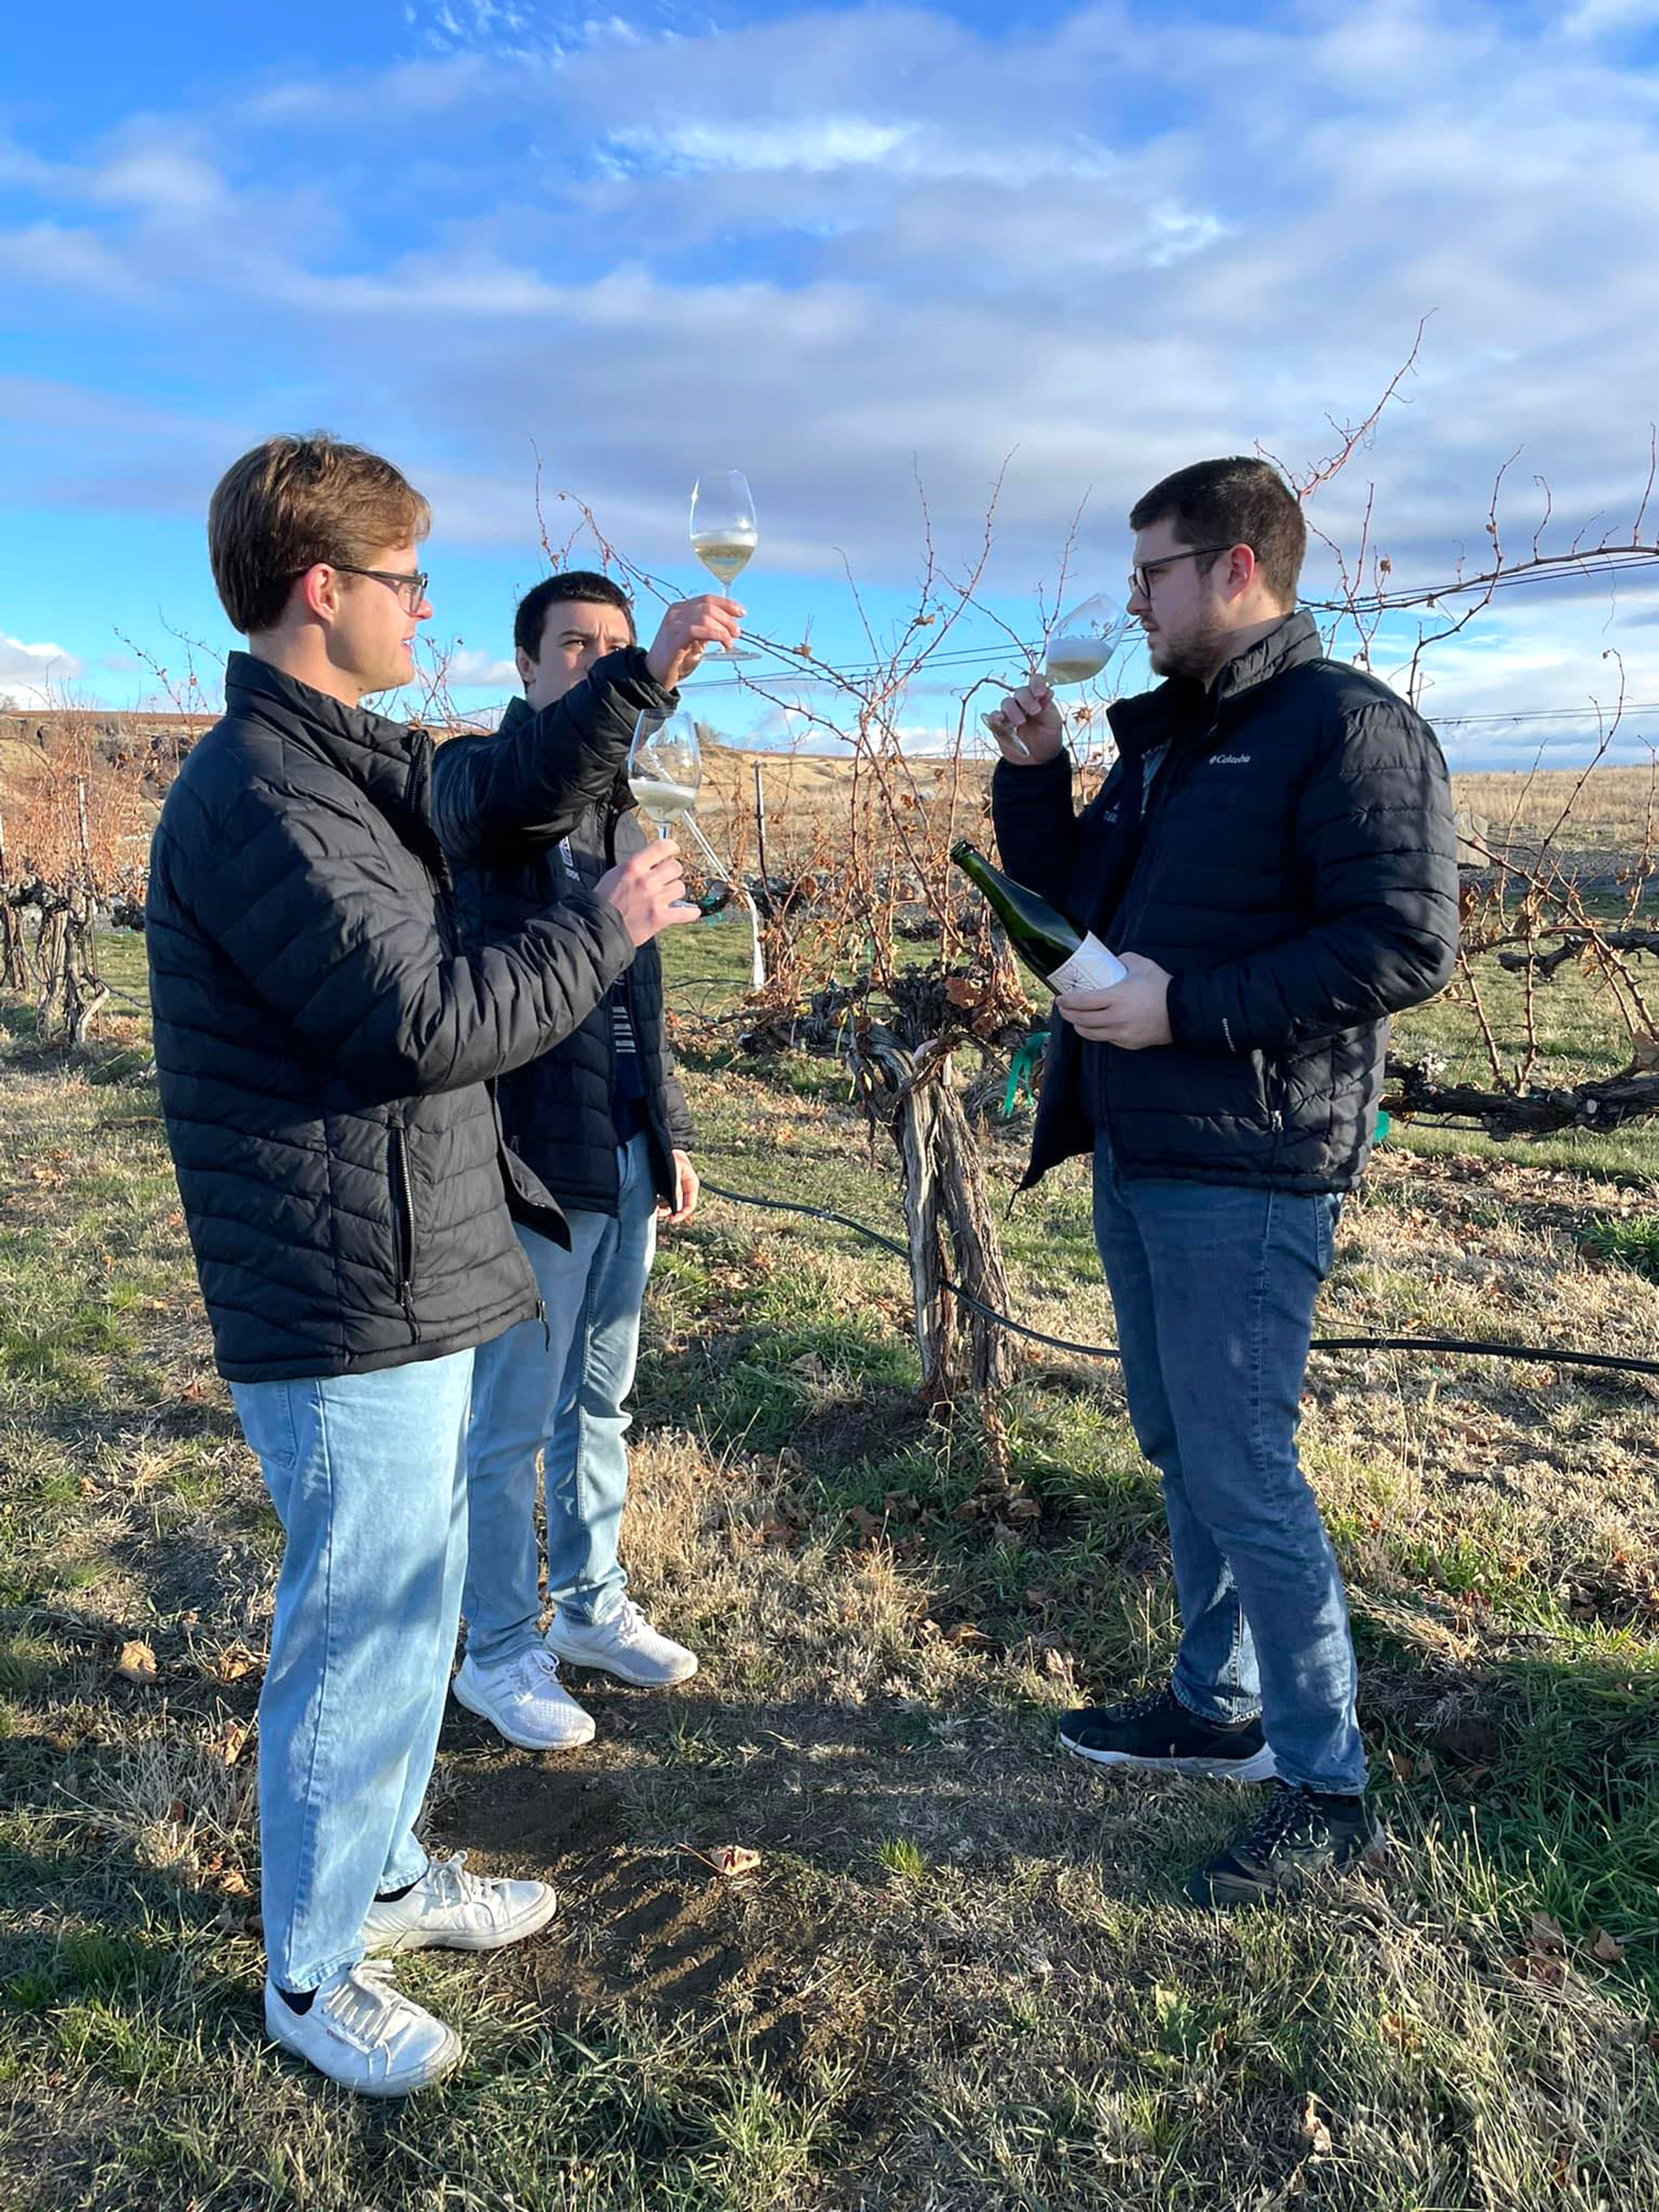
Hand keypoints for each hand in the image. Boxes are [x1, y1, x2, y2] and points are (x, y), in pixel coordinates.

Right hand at [596, 841, 699, 945]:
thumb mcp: (615, 874)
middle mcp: (646, 880)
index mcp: (634, 866)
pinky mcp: (660, 918)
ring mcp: (655, 899)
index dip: (671, 847)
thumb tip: (653, 861)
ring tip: (668, 897)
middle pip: (676, 868)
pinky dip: (691, 913)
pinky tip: (693, 911)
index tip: (674, 849)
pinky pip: (685, 913)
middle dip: (672, 873)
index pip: (662, 848)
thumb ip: (635, 867)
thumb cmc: (604, 901)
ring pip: (680, 888)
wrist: (598, 927)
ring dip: (675, 892)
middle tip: (667, 880)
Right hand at [646, 595, 743, 688]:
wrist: (655, 674)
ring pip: (704, 616)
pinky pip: (697, 629)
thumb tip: (728, 625)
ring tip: (730, 641)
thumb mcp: (696, 640)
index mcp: (680, 609)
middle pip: (708, 606)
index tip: (740, 612)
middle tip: (737, 632)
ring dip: (723, 628)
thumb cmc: (675, 658)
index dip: (726, 604)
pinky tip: (722, 642)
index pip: (707, 599)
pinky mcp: (674, 638)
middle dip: (727, 619)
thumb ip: (708, 630)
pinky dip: (715, 634)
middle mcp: (675, 613)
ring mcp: (673, 624)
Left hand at [660, 1149, 699, 1225]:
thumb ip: (676, 1189)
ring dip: (663, 1208)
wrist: (661, 1144)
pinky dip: (659, 1202)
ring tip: (654, 1208)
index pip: (690, 1205)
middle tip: (658, 1213)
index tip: (672, 1220)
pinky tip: (653, 1202)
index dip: (682, 1214)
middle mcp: (684, 1187)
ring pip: (670, 1203)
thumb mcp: (675, 1171)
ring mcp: (674, 1186)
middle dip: (670, 1212)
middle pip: (679, 1206)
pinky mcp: (665, 1185)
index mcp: (691, 1183)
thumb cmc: (670, 1155)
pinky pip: (663, 1198)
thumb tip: (676, 1207)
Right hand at [984, 675, 1063, 765]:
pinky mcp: (999, 726)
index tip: (1040, 693)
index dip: (1036, 684)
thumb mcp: (1052, 722)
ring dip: (1013, 710)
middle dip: (1026, 700)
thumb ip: (1047, 706)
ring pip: (1006, 703)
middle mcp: (1023, 703)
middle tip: (1034, 712)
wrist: (1039, 759)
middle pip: (1019, 692)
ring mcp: (1010, 713)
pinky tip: (1001, 721)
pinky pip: (992, 718)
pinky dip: (995, 718)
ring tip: (1021, 722)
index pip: (1035, 681)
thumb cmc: (1048, 737)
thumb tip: (1048, 691)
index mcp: (1038, 698)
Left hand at [1055, 952, 1172, 1049]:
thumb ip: (1122, 959)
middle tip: (1063, 1009)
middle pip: (1081, 1021)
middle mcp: (1116, 1018)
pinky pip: (1106, 1039)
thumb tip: (1110, 960)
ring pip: (1090, 1034)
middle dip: (1067, 1015)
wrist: (1182, 1011)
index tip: (1060, 998)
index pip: (1082, 1002)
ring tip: (1076, 1019)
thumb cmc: (1161, 986)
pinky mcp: (1128, 1043)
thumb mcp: (1141, 964)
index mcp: (1117, 997)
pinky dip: (1098, 1032)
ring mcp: (1122, 1033)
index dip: (1066, 1002)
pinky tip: (1096, 1025)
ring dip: (1079, 1026)